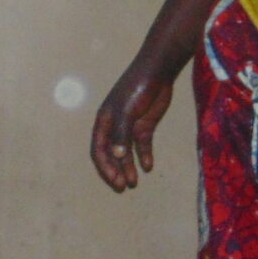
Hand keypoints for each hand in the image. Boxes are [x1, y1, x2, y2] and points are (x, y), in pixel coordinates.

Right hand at [91, 60, 177, 192]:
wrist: (158, 72)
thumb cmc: (136, 88)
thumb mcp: (126, 112)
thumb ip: (122, 134)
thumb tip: (118, 157)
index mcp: (104, 122)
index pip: (99, 149)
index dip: (105, 166)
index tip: (114, 179)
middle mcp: (115, 126)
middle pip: (112, 154)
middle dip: (116, 170)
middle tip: (123, 186)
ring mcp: (130, 127)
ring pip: (127, 152)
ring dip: (129, 167)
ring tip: (134, 182)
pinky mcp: (145, 125)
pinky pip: (142, 145)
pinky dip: (144, 155)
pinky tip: (148, 166)